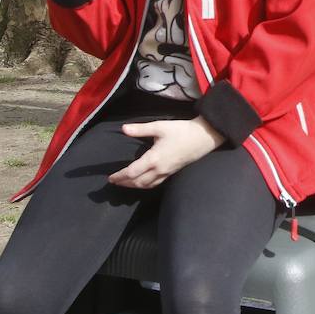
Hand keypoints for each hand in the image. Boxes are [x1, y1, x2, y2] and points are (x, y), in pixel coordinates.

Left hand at [108, 117, 225, 188]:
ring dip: (134, 186)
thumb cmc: (182, 130)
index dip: (120, 176)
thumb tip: (124, 129)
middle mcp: (159, 169)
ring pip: (146, 185)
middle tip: (114, 181)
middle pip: (137, 182)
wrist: (203, 137)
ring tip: (125, 183)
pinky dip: (145, 185)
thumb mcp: (160, 126)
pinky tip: (143, 181)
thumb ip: (140, 129)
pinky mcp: (172, 172)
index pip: (132, 172)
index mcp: (154, 159)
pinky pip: (156, 183)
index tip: (110, 177)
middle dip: (124, 183)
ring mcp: (166, 172)